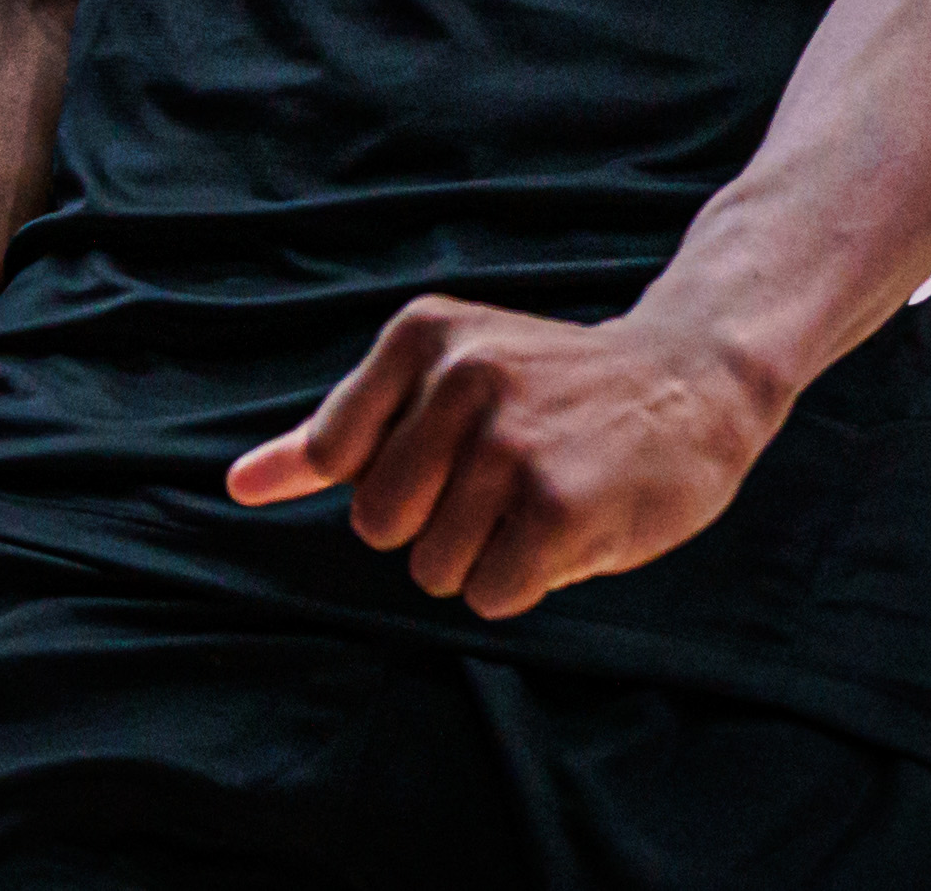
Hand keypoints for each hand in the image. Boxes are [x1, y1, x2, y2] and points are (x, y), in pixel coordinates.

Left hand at [224, 298, 781, 620]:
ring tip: (543, 496)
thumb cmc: (553, 391)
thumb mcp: (440, 379)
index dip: (397, 478)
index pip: (337, 463)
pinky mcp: (556, 506)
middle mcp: (461, 376)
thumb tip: (236, 485)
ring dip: (486, 556)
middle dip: (436, 525)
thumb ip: (334, 437)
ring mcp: (509, 442)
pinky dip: (526, 581)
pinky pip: (490, 595)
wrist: (694, 380)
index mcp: (420, 334)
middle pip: (379, 525)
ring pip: (433, 568)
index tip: (457, 444)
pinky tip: (571, 525)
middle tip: (507, 477)